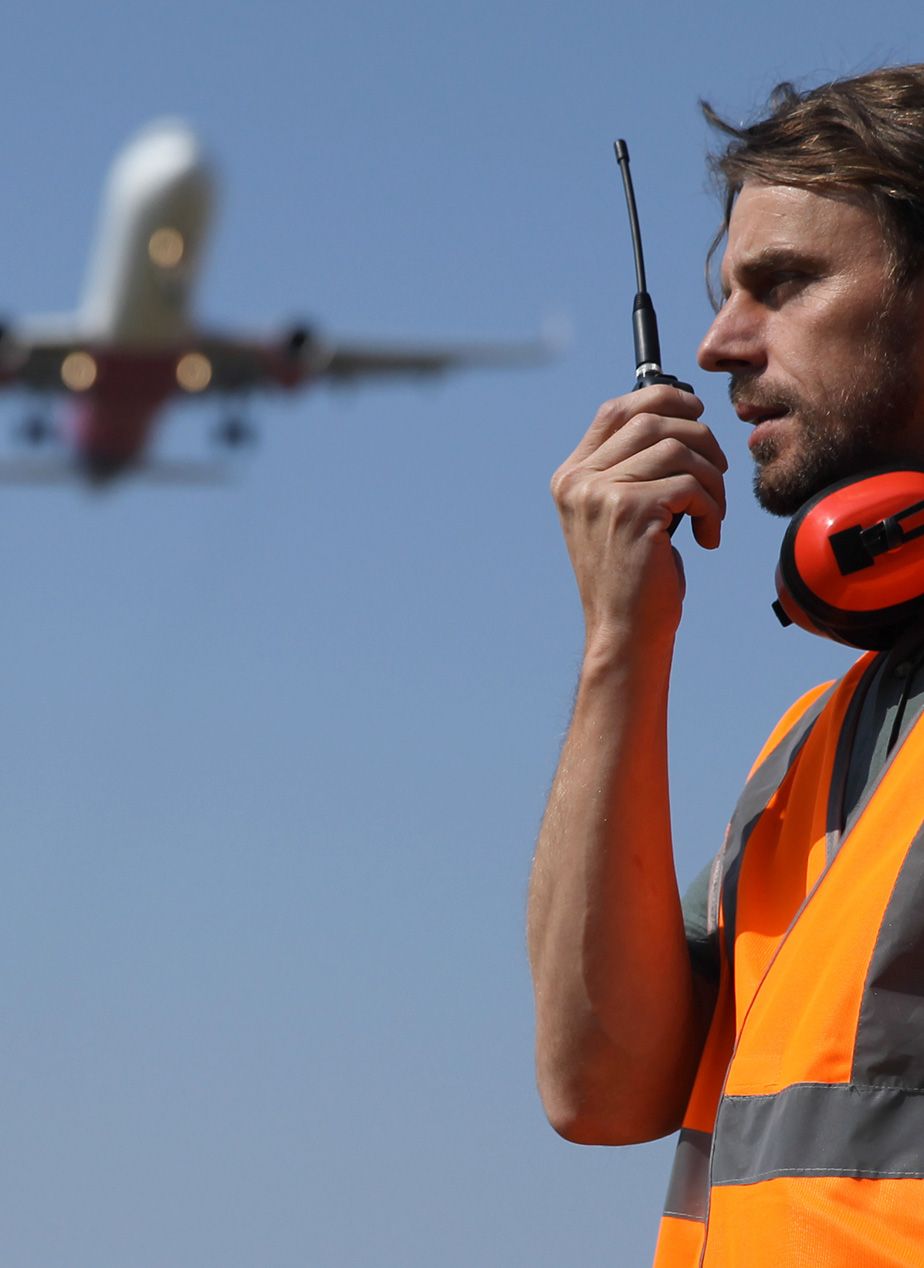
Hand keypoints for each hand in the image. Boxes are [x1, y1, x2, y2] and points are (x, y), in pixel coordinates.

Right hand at [550, 384, 727, 651]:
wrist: (625, 632)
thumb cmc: (633, 577)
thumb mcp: (619, 516)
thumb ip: (631, 470)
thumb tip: (680, 417)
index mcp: (571, 477)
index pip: (615, 410)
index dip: (662, 398)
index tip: (696, 411)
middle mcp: (579, 480)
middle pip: (653, 420)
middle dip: (700, 438)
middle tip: (717, 473)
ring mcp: (601, 493)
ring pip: (678, 449)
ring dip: (711, 480)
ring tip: (713, 514)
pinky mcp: (631, 511)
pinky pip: (690, 484)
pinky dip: (711, 508)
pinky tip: (706, 537)